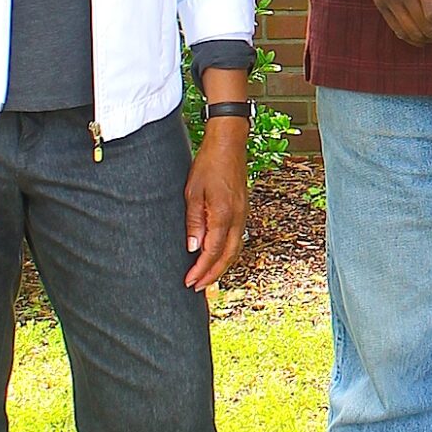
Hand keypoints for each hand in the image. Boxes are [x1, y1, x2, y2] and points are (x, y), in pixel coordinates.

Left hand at [184, 124, 248, 291]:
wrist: (228, 144)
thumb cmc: (208, 165)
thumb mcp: (193, 193)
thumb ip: (194, 222)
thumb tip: (193, 248)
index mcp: (223, 215)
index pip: (212, 252)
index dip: (201, 270)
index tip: (189, 282)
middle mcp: (237, 218)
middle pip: (227, 256)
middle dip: (212, 275)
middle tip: (197, 287)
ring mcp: (243, 214)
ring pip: (235, 249)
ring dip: (221, 266)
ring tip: (207, 277)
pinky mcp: (243, 210)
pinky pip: (237, 238)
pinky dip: (228, 253)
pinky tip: (217, 255)